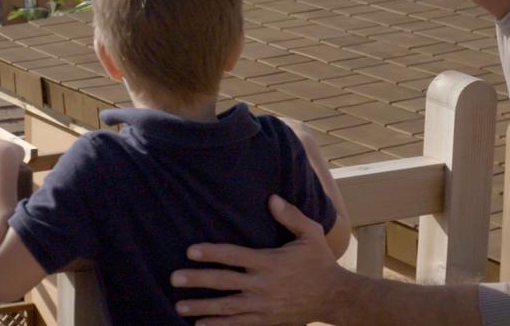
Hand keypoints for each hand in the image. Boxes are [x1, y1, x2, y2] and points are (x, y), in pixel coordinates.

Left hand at [171, 195, 351, 324]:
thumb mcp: (311, 234)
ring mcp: (263, 306)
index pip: (234, 255)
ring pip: (227, 308)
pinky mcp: (267, 321)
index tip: (190, 251)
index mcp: (269, 262)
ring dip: (202, 307)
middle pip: (224, 282)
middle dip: (198, 280)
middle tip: (174, 279)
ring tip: (179, 307)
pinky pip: (239, 325)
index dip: (211, 253)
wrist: (335, 297)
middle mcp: (263, 285)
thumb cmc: (320, 262)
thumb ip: (291, 216)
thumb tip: (271, 198)